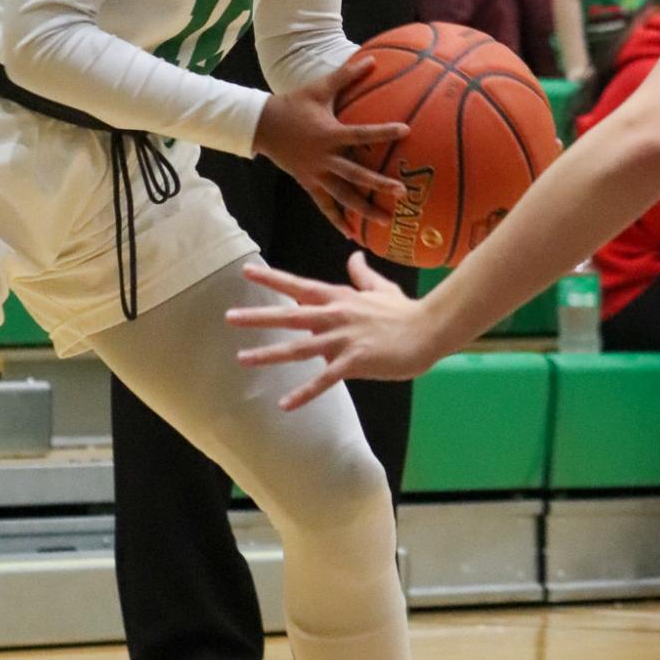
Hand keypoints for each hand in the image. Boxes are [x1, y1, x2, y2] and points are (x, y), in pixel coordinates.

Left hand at [227, 255, 439, 409]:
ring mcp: (344, 339)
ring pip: (299, 348)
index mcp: (339, 298)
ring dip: (269, 354)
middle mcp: (336, 316)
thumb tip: (353, 255)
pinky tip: (285, 404)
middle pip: (290, 316)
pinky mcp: (355, 362)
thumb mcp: (381, 288)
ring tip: (243, 359)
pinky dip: (304, 393)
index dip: (272, 278)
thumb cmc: (405, 311)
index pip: (299, 286)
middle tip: (230, 317)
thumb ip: (362, 274)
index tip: (247, 271)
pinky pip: (324, 380)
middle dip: (258, 317)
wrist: (430, 330)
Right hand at [253, 56, 409, 235]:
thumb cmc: (294, 104)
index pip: (362, 134)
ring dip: (364, 210)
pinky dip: (337, 219)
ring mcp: (316, 174)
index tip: (406, 131)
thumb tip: (372, 59)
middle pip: (356, 175)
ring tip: (385, 221)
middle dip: (379, 184)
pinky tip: (351, 233)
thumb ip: (346, 75)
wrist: (262, 125)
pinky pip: (325, 205)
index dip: (384, 132)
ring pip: (343, 196)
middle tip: (403, 192)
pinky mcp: (308, 183)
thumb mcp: (320, 89)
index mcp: (330, 134)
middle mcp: (325, 158)